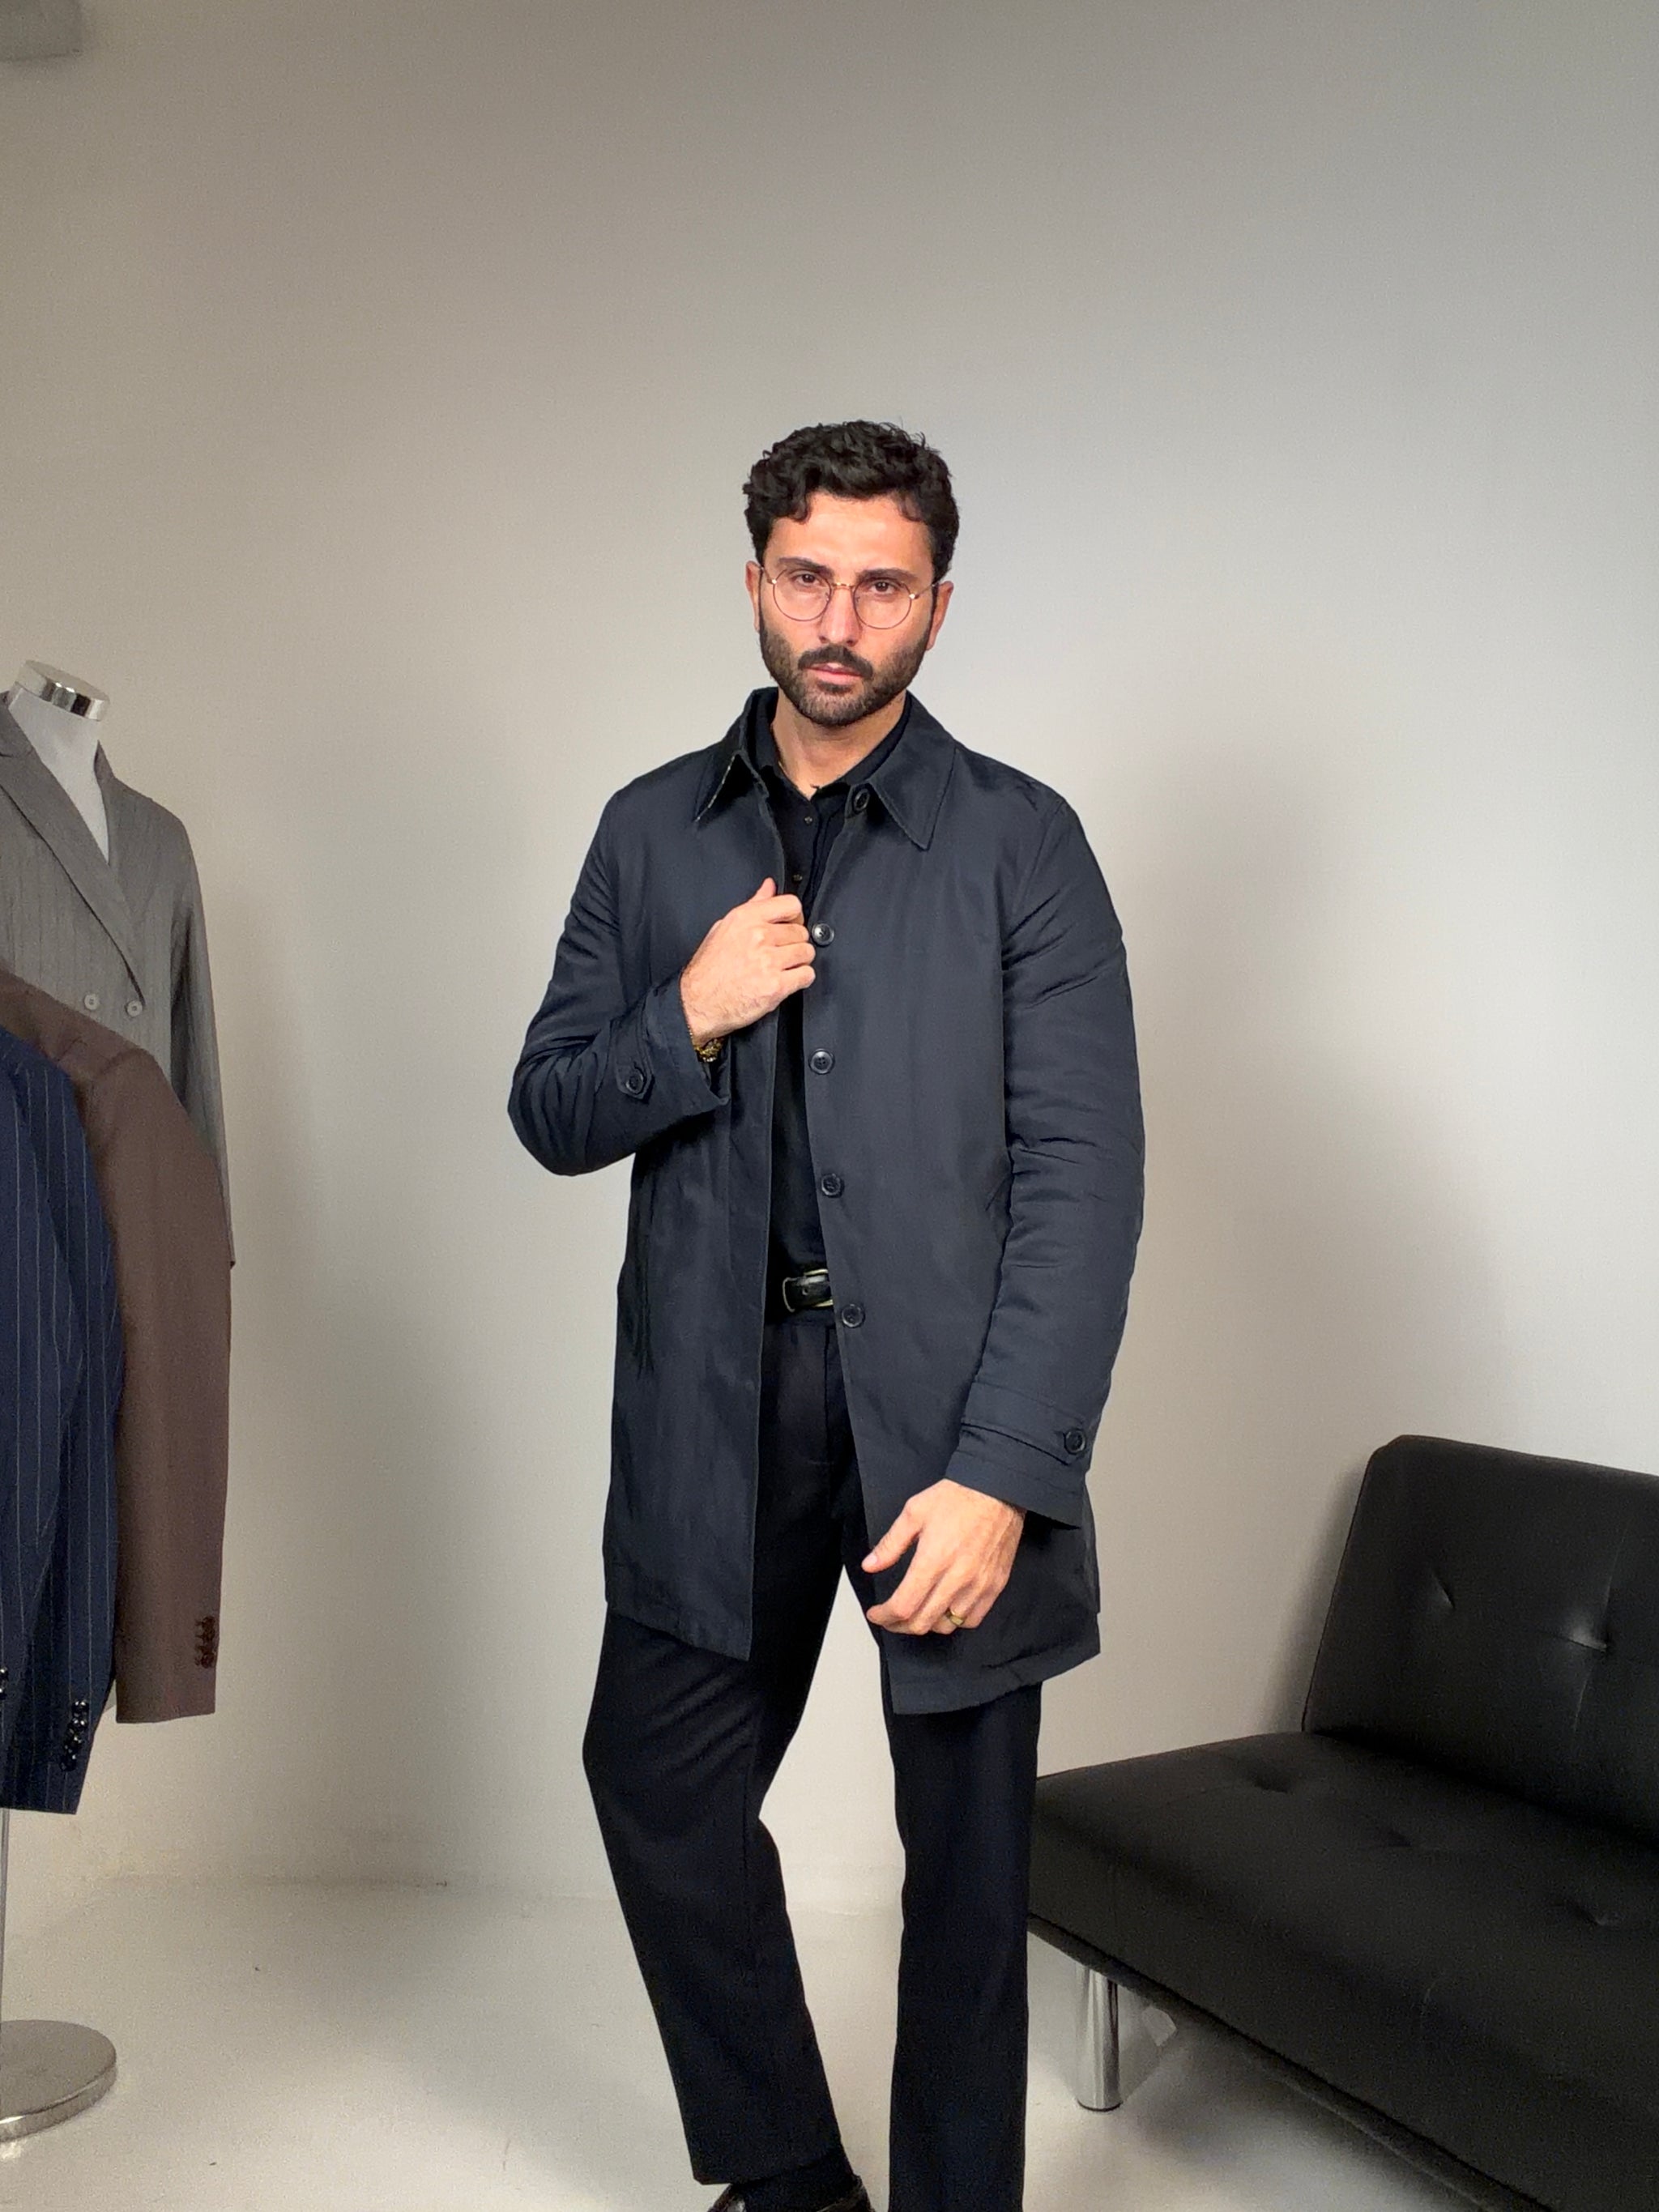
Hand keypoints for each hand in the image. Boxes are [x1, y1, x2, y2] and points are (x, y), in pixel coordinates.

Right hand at [679, 877, 813, 1048]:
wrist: (698, 1002)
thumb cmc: (708, 969)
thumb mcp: (724, 927)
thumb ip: (753, 905)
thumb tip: (769, 887)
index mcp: (746, 918)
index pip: (790, 905)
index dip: (794, 916)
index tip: (790, 924)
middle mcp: (759, 936)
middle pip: (801, 931)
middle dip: (794, 942)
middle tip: (780, 952)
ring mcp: (768, 961)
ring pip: (806, 953)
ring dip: (799, 961)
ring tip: (782, 967)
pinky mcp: (776, 985)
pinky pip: (806, 975)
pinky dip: (800, 979)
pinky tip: (786, 980)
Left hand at [861, 1480, 1025, 1634]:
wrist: (998, 1490)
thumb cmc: (957, 1498)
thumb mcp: (914, 1512)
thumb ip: (890, 1544)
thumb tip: (870, 1566)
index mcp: (933, 1560)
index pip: (903, 1606)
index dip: (884, 1616)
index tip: (876, 1613)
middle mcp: (957, 1578)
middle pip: (922, 1622)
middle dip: (899, 1625)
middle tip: (890, 1617)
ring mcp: (979, 1586)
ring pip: (947, 1626)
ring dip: (926, 1624)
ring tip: (916, 1613)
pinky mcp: (995, 1586)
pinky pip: (972, 1620)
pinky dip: (954, 1621)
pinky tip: (945, 1609)